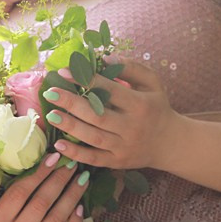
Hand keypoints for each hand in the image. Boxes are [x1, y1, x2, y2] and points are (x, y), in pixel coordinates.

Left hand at [45, 60, 178, 169]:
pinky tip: (58, 145)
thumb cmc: (156, 107)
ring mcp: (124, 147)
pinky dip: (76, 154)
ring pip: (94, 137)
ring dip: (71, 126)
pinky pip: (94, 160)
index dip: (86, 81)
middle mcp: (132, 127)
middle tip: (50, 92)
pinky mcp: (118, 162)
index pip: (110, 91)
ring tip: (51, 115)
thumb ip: (130, 68)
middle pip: (98, 115)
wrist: (170, 142)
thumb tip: (104, 59)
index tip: (64, 73)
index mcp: (140, 105)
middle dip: (72, 103)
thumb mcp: (152, 83)